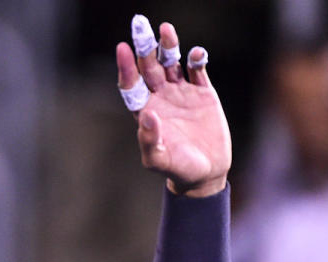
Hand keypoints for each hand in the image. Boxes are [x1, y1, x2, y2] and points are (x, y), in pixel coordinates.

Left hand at [116, 19, 231, 196]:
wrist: (206, 172)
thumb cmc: (177, 169)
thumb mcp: (158, 160)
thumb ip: (149, 141)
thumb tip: (146, 116)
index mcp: (144, 110)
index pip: (131, 84)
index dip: (126, 67)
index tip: (122, 48)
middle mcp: (159, 97)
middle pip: (148, 66)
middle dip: (144, 47)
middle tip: (139, 24)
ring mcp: (180, 92)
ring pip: (171, 62)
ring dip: (168, 45)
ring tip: (165, 28)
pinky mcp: (202, 91)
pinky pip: (197, 69)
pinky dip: (196, 59)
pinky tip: (195, 53)